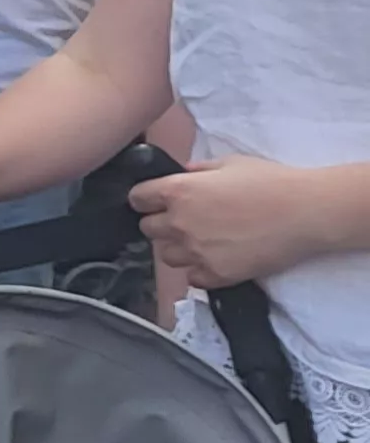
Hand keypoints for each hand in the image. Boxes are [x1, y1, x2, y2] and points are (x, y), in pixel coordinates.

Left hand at [131, 155, 355, 290]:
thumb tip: (182, 175)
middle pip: (148, 229)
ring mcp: (196, 252)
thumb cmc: (269, 182)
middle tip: (185, 221)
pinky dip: (199, 271)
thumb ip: (197, 171)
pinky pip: (192, 278)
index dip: (145, 199)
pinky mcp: (216, 275)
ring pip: (167, 256)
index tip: (155, 201)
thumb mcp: (228, 163)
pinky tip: (215, 260)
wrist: (305, 213)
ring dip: (178, 248)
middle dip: (161, 224)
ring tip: (202, 242)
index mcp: (177, 192)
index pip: (137, 199)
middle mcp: (179, 223)